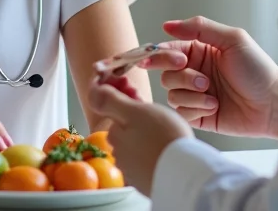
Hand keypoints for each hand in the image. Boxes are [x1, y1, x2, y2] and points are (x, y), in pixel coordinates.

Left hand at [87, 78, 191, 196]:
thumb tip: (93, 92)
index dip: (129, 101)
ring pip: (137, 148)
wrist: (185, 175)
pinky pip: (148, 164)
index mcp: (115, 135)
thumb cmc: (163, 138)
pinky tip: (168, 152)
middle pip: (127, 132)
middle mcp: (119, 156)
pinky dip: (155, 156)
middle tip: (160, 116)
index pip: (117, 113)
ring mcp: (133, 173)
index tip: (142, 95)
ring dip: (147, 140)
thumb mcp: (136, 111)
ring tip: (168, 135)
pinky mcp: (147, 184)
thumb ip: (111, 101)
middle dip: (138, 122)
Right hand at [145, 16, 277, 138]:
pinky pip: (181, 112)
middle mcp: (194, 72)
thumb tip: (168, 25)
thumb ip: (200, 27)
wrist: (273, 104)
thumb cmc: (258, 70)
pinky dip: (196, 109)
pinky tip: (215, 106)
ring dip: (191, 93)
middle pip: (165, 73)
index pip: (167, 50)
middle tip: (201, 78)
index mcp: (199, 51)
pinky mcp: (198, 115)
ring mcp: (195, 95)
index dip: (163, 55)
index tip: (178, 60)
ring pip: (171, 94)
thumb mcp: (232, 39)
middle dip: (180, 76)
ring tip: (213, 93)